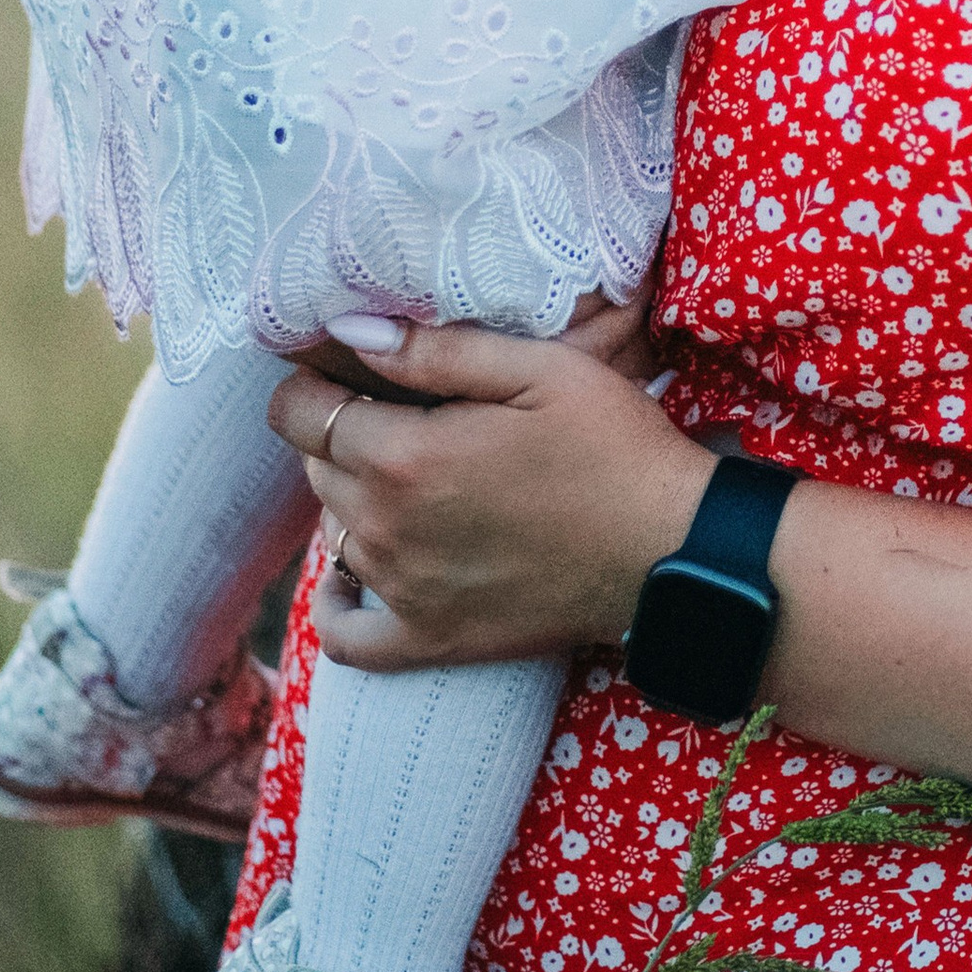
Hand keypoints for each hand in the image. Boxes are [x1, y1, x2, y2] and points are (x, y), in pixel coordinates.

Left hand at [270, 314, 711, 671]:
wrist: (671, 550)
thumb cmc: (613, 446)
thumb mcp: (538, 370)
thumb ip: (435, 352)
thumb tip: (346, 332)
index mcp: (405, 456)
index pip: (300, 414)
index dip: (311, 383)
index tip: (345, 369)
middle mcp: (386, 529)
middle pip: (315, 469)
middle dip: (341, 433)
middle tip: (402, 412)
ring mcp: (404, 591)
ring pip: (332, 531)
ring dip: (353, 498)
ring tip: (411, 471)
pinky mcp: (430, 639)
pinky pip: (346, 637)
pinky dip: (335, 605)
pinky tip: (352, 576)